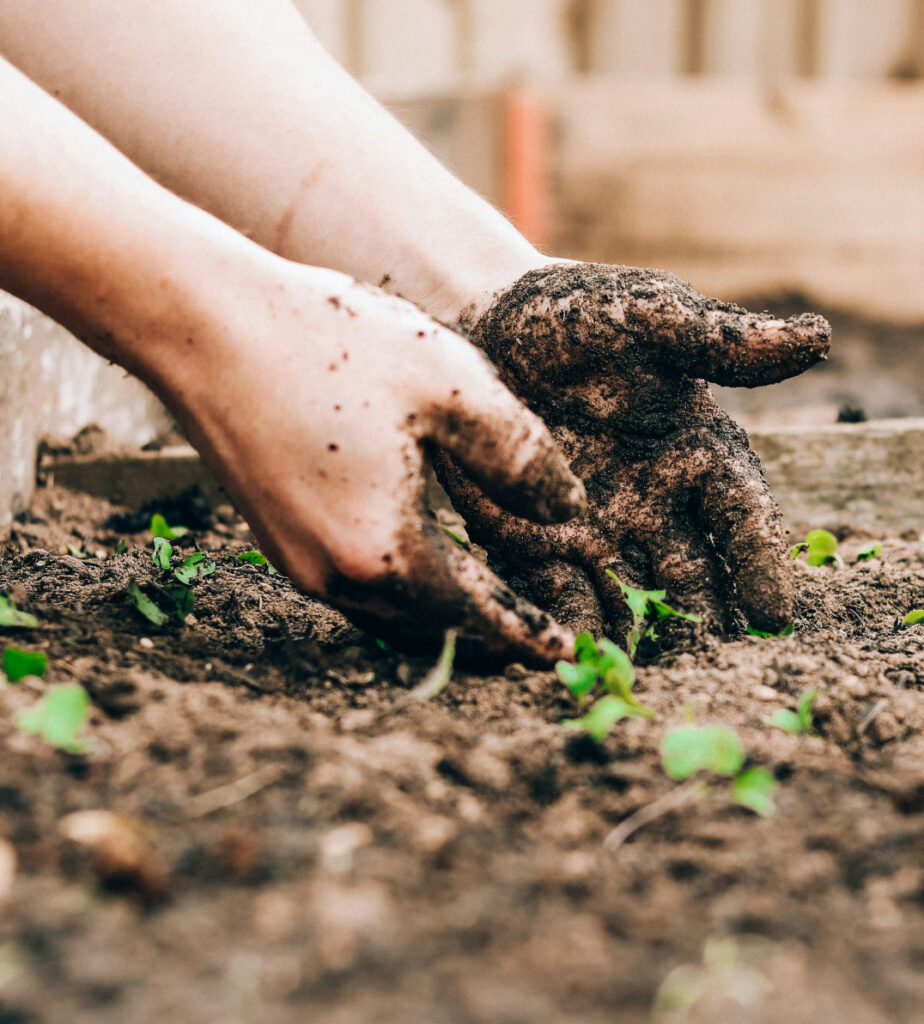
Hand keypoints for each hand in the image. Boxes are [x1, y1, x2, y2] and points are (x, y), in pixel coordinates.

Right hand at [151, 263, 585, 664]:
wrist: (204, 325)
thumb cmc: (331, 345)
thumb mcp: (451, 387)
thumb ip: (521, 457)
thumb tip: (568, 510)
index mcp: (385, 552)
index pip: (477, 617)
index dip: (528, 635)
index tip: (566, 653)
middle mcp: (335, 576)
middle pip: (432, 628)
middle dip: (490, 636)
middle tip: (536, 633)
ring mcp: (297, 562)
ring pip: (391, 613)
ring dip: (445, 614)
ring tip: (491, 601)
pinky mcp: (276, 538)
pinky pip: (357, 585)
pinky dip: (404, 587)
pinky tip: (425, 557)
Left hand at [438, 262, 829, 640]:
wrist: (488, 324)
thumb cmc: (577, 315)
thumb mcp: (646, 315)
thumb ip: (717, 339)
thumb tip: (815, 340)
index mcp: (697, 454)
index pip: (741, 517)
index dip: (761, 563)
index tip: (774, 614)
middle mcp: (655, 504)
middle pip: (692, 576)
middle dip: (704, 622)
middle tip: (711, 668)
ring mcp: (596, 529)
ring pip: (629, 598)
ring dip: (639, 639)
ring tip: (643, 680)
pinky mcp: (535, 540)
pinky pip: (556, 592)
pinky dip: (567, 624)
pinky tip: (570, 656)